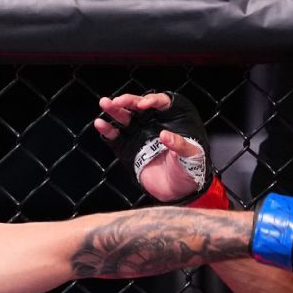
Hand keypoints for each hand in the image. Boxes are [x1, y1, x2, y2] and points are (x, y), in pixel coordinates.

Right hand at [94, 93, 211, 203]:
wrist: (178, 191)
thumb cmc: (190, 170)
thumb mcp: (192, 156)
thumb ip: (180, 145)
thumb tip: (164, 135)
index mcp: (172, 121)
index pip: (161, 102)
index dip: (152, 100)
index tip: (144, 105)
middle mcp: (153, 124)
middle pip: (138, 106)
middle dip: (128, 101)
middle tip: (117, 100)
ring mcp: (139, 136)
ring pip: (125, 118)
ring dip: (114, 110)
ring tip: (104, 103)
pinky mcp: (128, 149)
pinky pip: (116, 137)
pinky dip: (107, 130)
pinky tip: (100, 124)